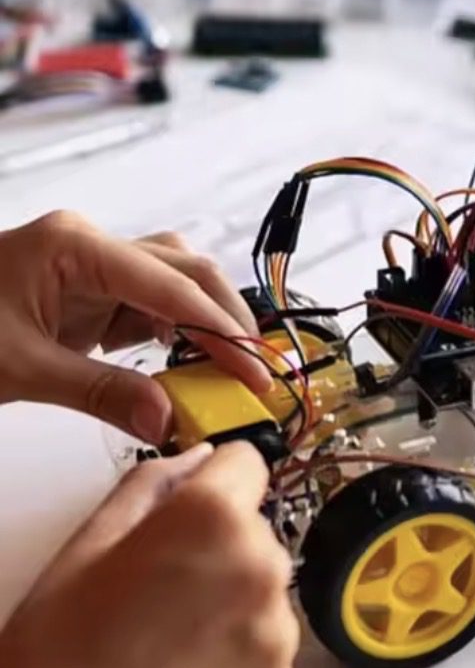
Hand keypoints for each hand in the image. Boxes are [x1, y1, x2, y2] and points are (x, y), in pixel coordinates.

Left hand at [0, 212, 270, 444]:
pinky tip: (190, 369)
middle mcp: (93, 246)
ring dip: (209, 326)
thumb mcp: (21, 368)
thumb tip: (168, 420)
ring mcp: (94, 268)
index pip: (173, 287)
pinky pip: (153, 309)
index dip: (223, 333)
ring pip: (177, 285)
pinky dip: (180, 338)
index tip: (256, 376)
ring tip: (231, 373)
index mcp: (76, 246)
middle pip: (189, 270)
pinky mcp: (92, 295)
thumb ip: (101, 392)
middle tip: (259, 374)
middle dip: (230, 320)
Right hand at [0, 442, 300, 667]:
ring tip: (169, 652)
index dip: (217, 487)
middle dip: (223, 558)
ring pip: (270, 605)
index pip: (249, 466)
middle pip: (261, 541)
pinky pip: (272, 665)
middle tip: (160, 601)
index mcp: (215, 521)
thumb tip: (204, 460)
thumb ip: (153, 487)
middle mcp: (264, 572)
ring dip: (236, 618)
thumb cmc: (56, 648)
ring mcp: (281, 640)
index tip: (193, 514)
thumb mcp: (90, 542)